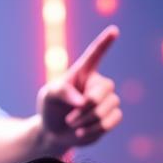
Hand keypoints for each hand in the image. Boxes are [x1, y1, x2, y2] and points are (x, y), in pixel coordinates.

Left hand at [36, 26, 121, 150]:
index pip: (95, 55)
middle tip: (70, 118)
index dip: (105, 43)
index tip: (114, 30)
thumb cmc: (51, 108)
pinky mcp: (112, 116)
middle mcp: (98, 83)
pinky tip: (81, 132)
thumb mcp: (48, 96)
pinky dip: (95, 128)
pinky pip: (113, 120)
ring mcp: (107, 100)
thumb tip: (82, 102)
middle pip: (105, 89)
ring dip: (87, 119)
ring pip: (109, 106)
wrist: (54, 132)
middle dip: (88, 105)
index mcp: (83, 72)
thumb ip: (62, 92)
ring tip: (72, 124)